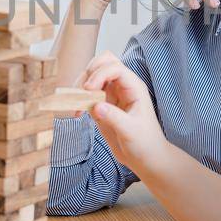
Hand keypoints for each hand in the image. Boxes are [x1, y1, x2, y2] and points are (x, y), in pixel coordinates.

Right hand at [79, 50, 169, 175]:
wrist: (145, 158)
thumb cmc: (145, 143)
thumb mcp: (131, 131)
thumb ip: (114, 118)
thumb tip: (96, 106)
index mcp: (134, 87)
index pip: (115, 68)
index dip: (99, 74)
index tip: (88, 90)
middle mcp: (122, 87)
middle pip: (103, 63)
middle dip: (89, 73)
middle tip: (81, 93)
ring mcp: (111, 95)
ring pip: (93, 75)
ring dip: (81, 85)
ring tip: (75, 104)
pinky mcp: (102, 105)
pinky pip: (87, 94)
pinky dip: (78, 99)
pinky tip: (76, 114)